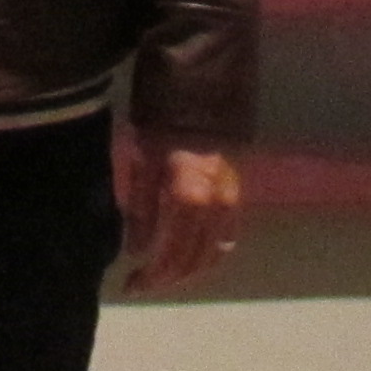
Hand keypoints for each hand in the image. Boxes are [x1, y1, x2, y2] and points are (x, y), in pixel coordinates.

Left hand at [113, 132, 242, 293]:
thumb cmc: (163, 119)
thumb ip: (141, 209)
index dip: (153, 276)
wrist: (201, 85)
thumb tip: (136, 251)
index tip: (131, 285)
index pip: (173, 254)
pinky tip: (189, 253)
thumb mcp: (142, 161)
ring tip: (163, 273)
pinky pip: (226, 236)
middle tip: (142, 283)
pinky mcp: (239, 193)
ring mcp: (233, 201)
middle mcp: (217, 206)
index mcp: (191, 198)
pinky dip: (207, 252)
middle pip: (195, 260)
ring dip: (189, 269)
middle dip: (169, 278)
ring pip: (214, 253)